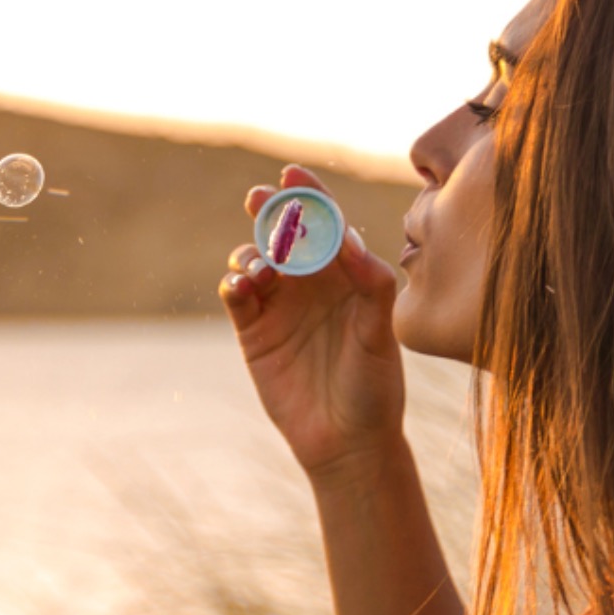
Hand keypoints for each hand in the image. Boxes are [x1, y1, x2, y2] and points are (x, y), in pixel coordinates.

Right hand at [218, 165, 407, 480]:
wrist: (346, 440)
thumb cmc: (374, 386)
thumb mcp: (381, 334)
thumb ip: (369, 284)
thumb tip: (347, 239)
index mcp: (346, 275)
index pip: (326, 224)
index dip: (309, 195)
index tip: (293, 174)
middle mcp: (311, 284)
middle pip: (283, 234)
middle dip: (269, 211)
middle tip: (259, 199)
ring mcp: (279, 306)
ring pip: (254, 260)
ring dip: (250, 251)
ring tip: (259, 267)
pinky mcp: (253, 331)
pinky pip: (236, 297)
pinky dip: (232, 284)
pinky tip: (240, 286)